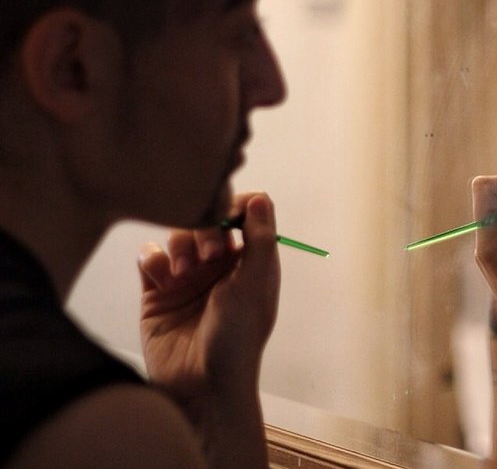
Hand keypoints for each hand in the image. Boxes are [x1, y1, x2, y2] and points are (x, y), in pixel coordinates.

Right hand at [138, 192, 279, 404]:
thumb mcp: (256, 285)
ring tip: (183, 275)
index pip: (244, 212)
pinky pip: (149, 258)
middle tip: (210, 255)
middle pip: (207, 218)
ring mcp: (187, 277)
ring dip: (179, 246)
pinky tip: (162, 281)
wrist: (202, 386)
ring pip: (177, 234)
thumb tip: (259, 197)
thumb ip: (260, 239)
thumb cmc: (239, 338)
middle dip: (205, 229)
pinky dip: (153, 261)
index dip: (234, 207)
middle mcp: (220, 264)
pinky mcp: (157, 292)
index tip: (228, 219)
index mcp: (251, 260)